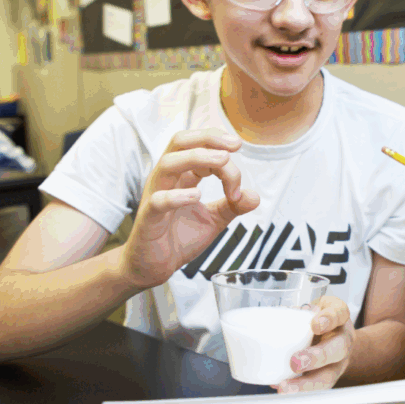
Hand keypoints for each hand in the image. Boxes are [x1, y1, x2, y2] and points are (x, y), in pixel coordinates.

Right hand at [119, 129, 260, 290]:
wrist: (155, 266)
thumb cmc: (180, 238)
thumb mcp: (214, 219)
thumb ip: (233, 206)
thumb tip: (255, 196)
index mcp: (182, 175)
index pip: (200, 147)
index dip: (223, 150)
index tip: (241, 174)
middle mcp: (167, 179)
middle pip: (180, 142)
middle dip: (208, 137)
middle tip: (235, 144)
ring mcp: (155, 195)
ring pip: (168, 163)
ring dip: (197, 157)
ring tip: (223, 161)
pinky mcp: (148, 218)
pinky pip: (158, 200)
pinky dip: (177, 195)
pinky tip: (197, 196)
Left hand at [275, 295, 354, 392]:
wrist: (336, 335)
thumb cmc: (321, 318)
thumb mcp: (314, 306)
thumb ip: (299, 311)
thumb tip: (278, 315)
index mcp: (339, 317)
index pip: (339, 314)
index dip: (328, 320)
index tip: (315, 324)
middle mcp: (343, 339)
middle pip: (338, 349)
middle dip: (317, 357)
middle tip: (295, 362)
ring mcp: (338, 361)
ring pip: (329, 375)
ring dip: (306, 383)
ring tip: (285, 385)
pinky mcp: (328, 376)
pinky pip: (315, 386)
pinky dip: (298, 388)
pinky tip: (282, 386)